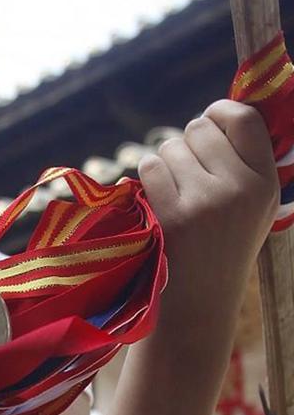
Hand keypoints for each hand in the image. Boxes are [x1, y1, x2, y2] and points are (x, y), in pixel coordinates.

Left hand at [138, 100, 278, 330]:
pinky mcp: (174, 214)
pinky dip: (147, 179)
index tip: (210, 124)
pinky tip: (159, 203)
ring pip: (170, 146)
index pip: (244, 117)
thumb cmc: (221, 247)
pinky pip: (150, 166)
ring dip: (165, 163)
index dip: (220, 111)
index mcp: (267, 182)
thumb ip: (244, 161)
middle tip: (189, 177)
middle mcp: (241, 188)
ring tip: (176, 195)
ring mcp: (207, 201)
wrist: (198, 304)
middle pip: (199, 127)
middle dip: (187, 144)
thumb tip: (219, 111)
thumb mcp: (252, 207)